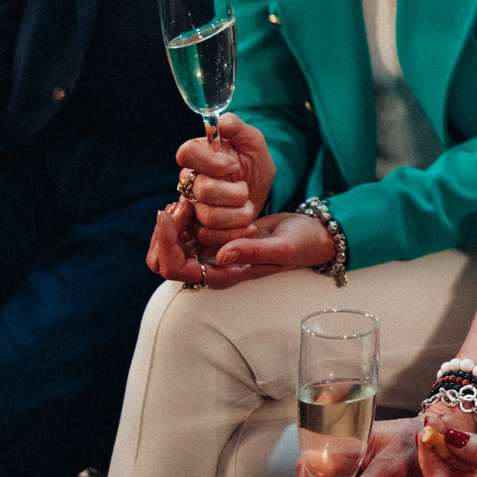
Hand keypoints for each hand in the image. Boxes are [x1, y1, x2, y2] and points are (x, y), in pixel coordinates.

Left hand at [146, 204, 333, 288]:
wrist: (313, 235)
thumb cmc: (301, 244)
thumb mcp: (281, 247)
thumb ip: (252, 252)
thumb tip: (220, 255)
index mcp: (224, 275)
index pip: (175, 268)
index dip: (167, 242)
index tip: (174, 211)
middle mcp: (212, 268)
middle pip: (164, 262)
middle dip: (163, 235)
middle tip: (178, 206)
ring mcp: (211, 255)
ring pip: (170, 248)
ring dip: (170, 226)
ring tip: (184, 202)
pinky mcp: (215, 240)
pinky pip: (184, 234)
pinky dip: (181, 219)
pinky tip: (191, 201)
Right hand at [175, 112, 275, 250]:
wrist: (260, 193)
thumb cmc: (253, 163)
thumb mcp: (252, 142)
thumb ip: (236, 127)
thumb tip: (216, 124)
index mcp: (197, 154)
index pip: (186, 154)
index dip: (211, 162)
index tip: (233, 165)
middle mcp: (188, 180)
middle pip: (202, 191)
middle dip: (234, 193)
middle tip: (245, 189)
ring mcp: (190, 206)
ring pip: (208, 216)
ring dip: (238, 214)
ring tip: (248, 206)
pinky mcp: (197, 229)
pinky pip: (209, 237)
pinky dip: (234, 233)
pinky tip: (247, 225)